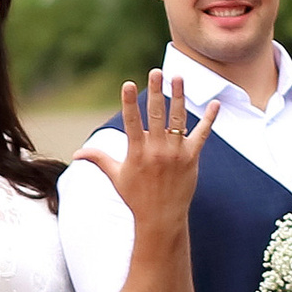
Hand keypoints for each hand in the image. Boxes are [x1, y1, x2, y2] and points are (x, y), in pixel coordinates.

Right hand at [102, 71, 215, 231]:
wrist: (161, 218)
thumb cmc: (136, 197)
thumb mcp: (116, 177)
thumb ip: (99, 159)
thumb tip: (77, 153)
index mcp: (137, 152)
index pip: (131, 122)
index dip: (128, 102)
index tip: (128, 83)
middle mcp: (157, 150)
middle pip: (156, 115)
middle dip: (156, 92)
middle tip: (156, 72)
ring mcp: (176, 153)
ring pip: (178, 119)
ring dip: (178, 97)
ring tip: (177, 77)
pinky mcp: (191, 158)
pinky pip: (202, 135)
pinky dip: (209, 119)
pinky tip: (215, 104)